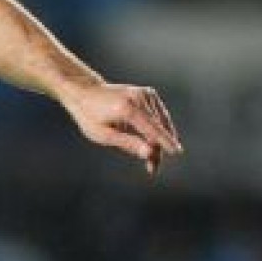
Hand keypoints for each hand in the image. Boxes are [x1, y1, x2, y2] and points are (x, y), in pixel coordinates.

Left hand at [62, 81, 182, 175]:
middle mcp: (138, 97)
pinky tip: (154, 143)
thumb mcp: (103, 135)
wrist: (86, 92)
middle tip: (153, 168)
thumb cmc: (90, 116)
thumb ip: (128, 143)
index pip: (151, 128)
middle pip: (157, 127)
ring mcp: (145, 93)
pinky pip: (159, 115)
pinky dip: (159, 129)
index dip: (164, 142)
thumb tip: (150, 153)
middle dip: (158, 148)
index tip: (176, 153)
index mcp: (126, 108)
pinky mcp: (149, 93)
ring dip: (160, 141)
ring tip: (153, 161)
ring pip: (161, 122)